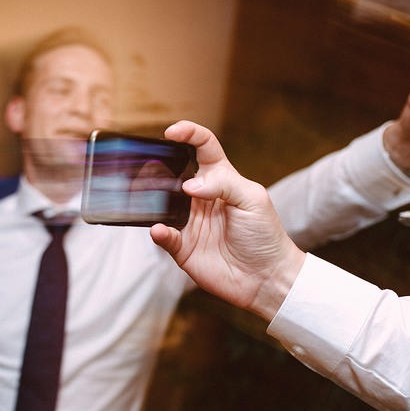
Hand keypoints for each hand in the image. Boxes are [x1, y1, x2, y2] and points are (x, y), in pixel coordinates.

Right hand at [150, 121, 305, 321]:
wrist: (266, 278)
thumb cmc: (265, 235)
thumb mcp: (253, 200)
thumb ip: (224, 184)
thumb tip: (189, 184)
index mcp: (221, 180)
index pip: (203, 148)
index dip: (189, 134)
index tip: (172, 132)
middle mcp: (201, 198)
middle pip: (175, 174)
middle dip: (159, 165)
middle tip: (148, 164)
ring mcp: (190, 222)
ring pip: (162, 204)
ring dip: (151, 198)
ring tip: (143, 193)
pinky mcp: (182, 247)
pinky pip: (164, 236)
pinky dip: (159, 232)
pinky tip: (162, 230)